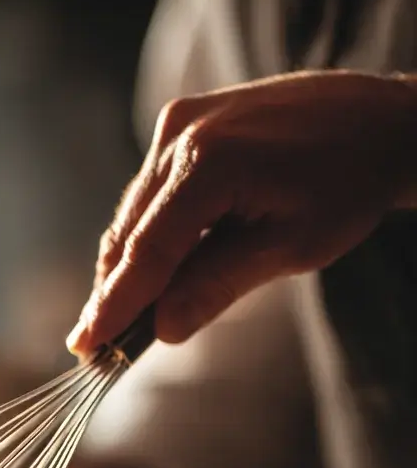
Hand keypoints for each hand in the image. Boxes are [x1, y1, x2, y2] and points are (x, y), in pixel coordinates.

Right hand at [67, 70, 416, 353]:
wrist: (381, 120)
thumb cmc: (348, 184)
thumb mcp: (291, 247)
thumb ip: (219, 285)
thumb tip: (164, 331)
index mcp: (209, 162)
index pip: (148, 251)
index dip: (115, 305)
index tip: (85, 347)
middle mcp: (182, 133)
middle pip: (130, 232)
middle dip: (115, 292)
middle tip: (97, 347)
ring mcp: (180, 122)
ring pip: (135, 213)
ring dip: (129, 266)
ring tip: (121, 320)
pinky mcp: (185, 121)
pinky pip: (151, 191)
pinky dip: (149, 233)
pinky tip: (152, 273)